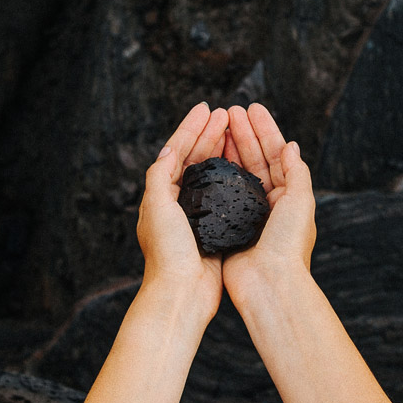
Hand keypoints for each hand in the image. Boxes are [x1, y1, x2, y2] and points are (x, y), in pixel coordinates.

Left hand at [136, 102, 228, 324]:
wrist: (182, 294)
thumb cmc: (168, 254)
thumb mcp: (157, 209)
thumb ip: (159, 177)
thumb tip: (169, 149)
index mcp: (159, 196)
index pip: (175, 152)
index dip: (191, 128)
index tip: (208, 109)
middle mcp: (176, 203)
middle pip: (194, 159)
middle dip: (209, 134)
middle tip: (228, 113)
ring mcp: (196, 216)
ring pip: (210, 174)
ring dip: (221, 151)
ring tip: (236, 131)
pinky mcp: (213, 229)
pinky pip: (224, 193)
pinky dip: (232, 175)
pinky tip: (245, 165)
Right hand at [220, 103, 316, 309]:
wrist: (269, 284)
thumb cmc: (288, 245)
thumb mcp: (300, 202)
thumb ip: (297, 172)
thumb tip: (291, 145)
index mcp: (289, 196)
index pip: (276, 154)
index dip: (264, 130)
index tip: (251, 108)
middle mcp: (268, 203)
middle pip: (255, 159)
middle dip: (243, 133)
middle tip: (230, 110)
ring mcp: (246, 213)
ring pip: (237, 171)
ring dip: (229, 147)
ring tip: (218, 124)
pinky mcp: (227, 225)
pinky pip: (221, 192)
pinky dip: (216, 171)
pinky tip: (207, 154)